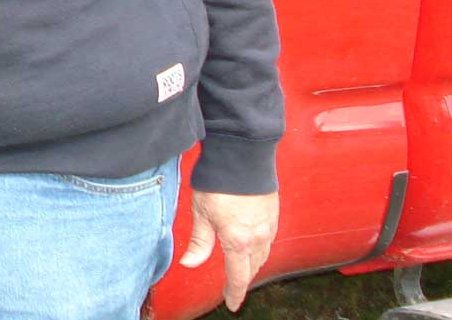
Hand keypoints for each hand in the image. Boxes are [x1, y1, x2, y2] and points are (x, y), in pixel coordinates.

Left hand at [179, 189, 278, 310]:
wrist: (242, 158)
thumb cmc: (219, 183)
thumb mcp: (201, 213)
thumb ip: (199, 241)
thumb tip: (190, 263)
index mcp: (238, 241)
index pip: (238, 276)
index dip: (234, 293)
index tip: (232, 305)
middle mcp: (258, 238)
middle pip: (251, 268)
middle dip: (242, 280)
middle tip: (232, 288)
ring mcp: (269, 227)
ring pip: (262, 256)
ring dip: (251, 265)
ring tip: (240, 270)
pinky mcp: (273, 215)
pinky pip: (268, 241)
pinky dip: (259, 250)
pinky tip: (251, 247)